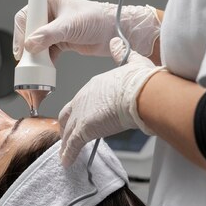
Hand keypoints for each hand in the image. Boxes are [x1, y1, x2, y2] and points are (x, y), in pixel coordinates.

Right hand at [13, 0, 160, 61]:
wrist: (114, 32)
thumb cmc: (97, 19)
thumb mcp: (70, 26)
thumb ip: (49, 35)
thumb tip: (30, 44)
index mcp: (49, 2)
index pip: (26, 16)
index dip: (20, 32)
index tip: (21, 47)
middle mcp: (49, 15)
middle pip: (28, 32)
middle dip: (27, 46)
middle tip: (26, 59)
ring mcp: (54, 30)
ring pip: (36, 44)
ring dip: (35, 56)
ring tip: (36, 66)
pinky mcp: (60, 42)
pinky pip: (46, 53)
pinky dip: (44, 62)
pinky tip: (45, 69)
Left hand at [58, 37, 164, 165]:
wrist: (141, 92)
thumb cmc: (141, 80)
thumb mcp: (132, 62)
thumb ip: (122, 53)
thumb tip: (117, 43)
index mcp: (94, 85)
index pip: (81, 101)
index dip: (80, 111)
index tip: (82, 117)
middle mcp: (83, 98)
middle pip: (68, 115)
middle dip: (66, 126)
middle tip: (66, 136)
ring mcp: (82, 114)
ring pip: (68, 131)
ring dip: (66, 143)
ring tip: (64, 153)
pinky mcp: (85, 129)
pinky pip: (72, 145)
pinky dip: (68, 154)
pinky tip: (66, 162)